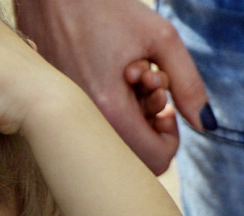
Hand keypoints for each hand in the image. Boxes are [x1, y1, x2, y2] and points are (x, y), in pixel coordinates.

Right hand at [13, 0, 207, 173]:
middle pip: (134, 155)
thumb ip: (187, 83)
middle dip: (149, 123)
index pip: (156, 161)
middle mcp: (86, 126)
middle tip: (146, 84)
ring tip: (127, 74)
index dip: (170, 137)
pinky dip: (111, 109)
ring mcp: (70, 123)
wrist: (49, 0)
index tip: (164, 106)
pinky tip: (109, 77)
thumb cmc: (102, 9)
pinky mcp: (61, 115)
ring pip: (115, 143)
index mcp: (110, 112)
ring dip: (131, 113)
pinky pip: (95, 130)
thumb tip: (204, 122)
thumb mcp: (160, 39)